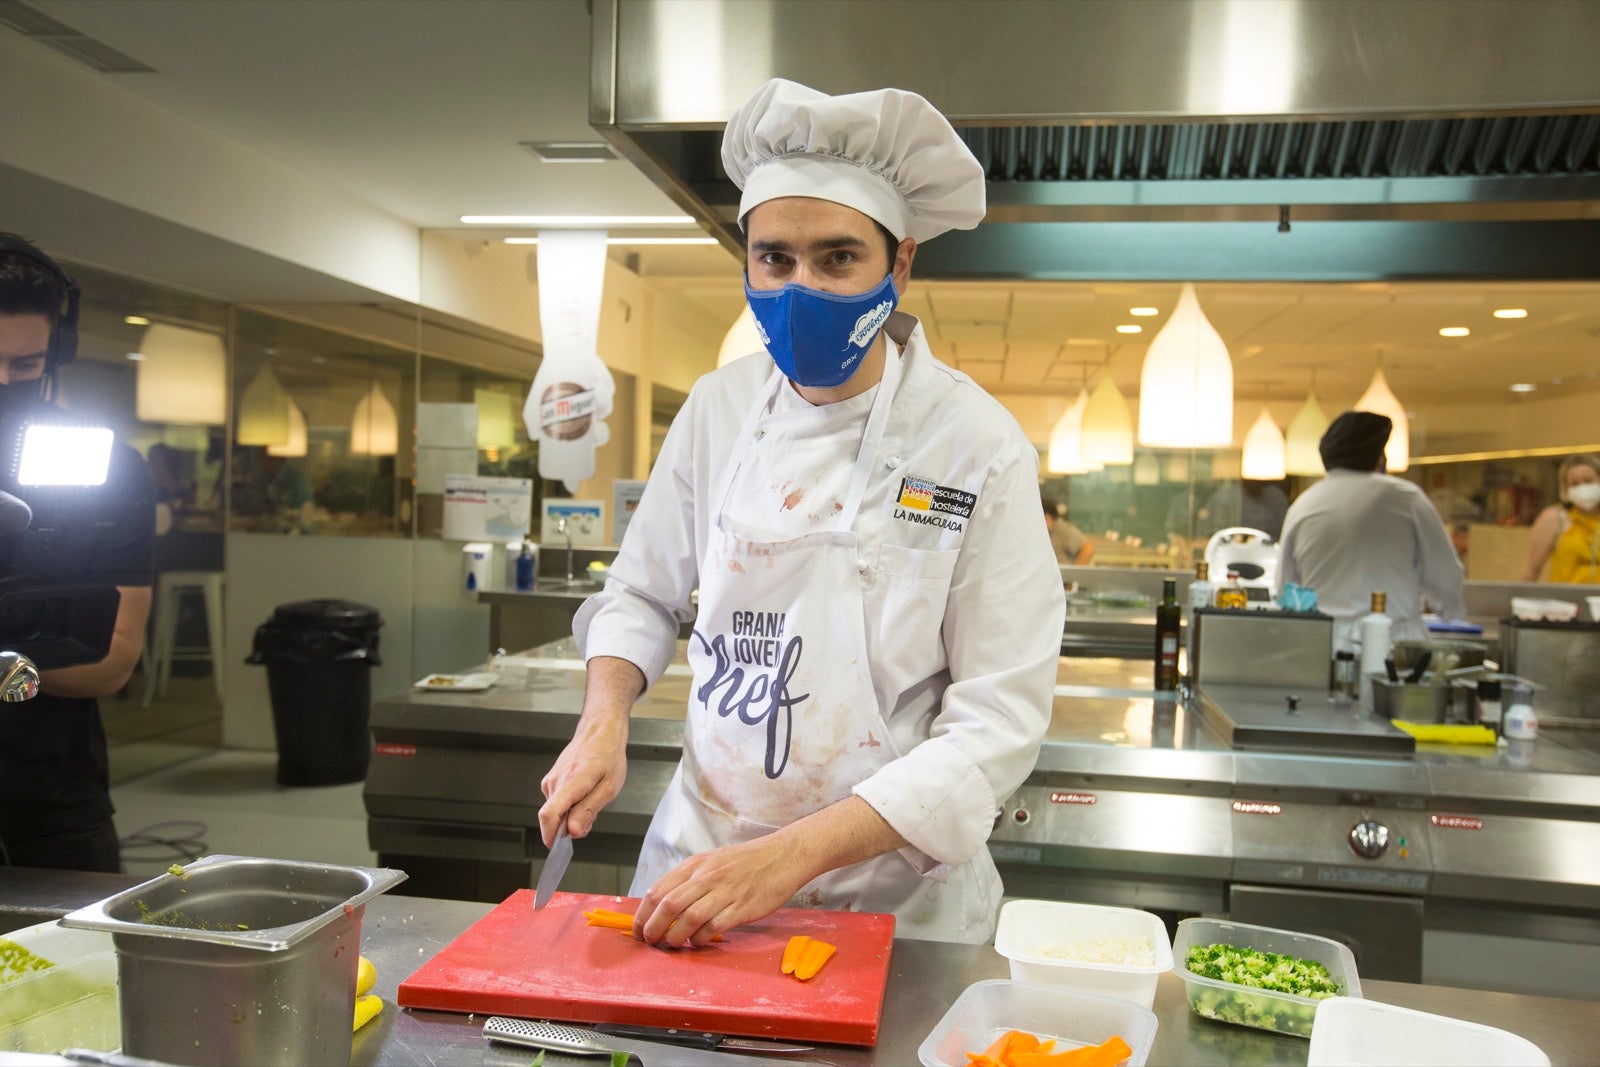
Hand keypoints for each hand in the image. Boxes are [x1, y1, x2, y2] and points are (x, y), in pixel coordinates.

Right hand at [538, 714, 626, 847]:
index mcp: (572, 782)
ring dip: (572, 815)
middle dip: (570, 826)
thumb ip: (588, 810)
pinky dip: (569, 806)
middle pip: (554, 817)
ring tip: (591, 798)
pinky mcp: (550, 781)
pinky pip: (557, 803)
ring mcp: (551, 780)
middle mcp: (556, 781)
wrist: (600, 733)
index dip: (549, 835)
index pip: (549, 813)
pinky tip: (583, 794)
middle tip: (592, 816)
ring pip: (556, 811)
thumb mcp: (608, 788)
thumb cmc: (608, 757)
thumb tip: (572, 831)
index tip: (555, 847)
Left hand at [633, 834, 813, 948]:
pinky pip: (714, 927)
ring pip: (689, 918)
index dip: (643, 914)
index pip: (658, 890)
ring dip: (675, 937)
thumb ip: (689, 880)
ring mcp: (725, 892)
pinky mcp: (742, 907)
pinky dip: (701, 938)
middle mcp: (707, 876)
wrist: (783, 856)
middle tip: (650, 942)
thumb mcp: (712, 861)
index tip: (639, 929)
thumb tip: (664, 904)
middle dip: (653, 928)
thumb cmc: (746, 861)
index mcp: (696, 865)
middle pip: (669, 906)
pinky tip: (698, 941)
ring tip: (672, 944)